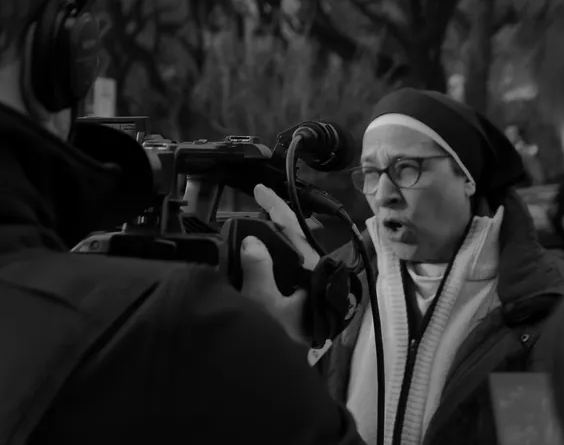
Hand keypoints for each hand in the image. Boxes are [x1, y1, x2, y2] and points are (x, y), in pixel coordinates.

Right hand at [239, 184, 321, 346]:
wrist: (279, 374)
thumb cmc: (277, 341)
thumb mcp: (263, 304)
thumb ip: (258, 270)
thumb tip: (253, 241)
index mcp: (311, 274)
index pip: (296, 232)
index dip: (278, 208)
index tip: (261, 190)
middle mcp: (311, 278)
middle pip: (294, 240)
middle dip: (275, 219)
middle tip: (257, 201)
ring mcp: (304, 289)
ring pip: (288, 254)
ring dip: (271, 237)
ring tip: (254, 220)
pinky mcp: (294, 300)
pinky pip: (281, 270)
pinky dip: (266, 257)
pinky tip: (252, 253)